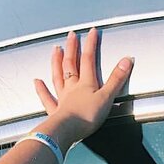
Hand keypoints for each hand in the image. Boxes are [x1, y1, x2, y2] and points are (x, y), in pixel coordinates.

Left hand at [33, 28, 132, 148]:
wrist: (67, 131)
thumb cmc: (87, 117)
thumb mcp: (107, 97)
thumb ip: (117, 79)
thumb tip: (127, 59)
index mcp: (85, 83)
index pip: (88, 59)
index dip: (91, 44)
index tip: (92, 32)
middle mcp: (72, 87)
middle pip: (71, 63)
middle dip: (72, 48)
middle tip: (71, 35)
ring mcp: (62, 98)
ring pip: (58, 76)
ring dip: (56, 61)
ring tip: (55, 49)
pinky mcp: (55, 112)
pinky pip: (47, 98)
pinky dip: (41, 89)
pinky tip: (36, 81)